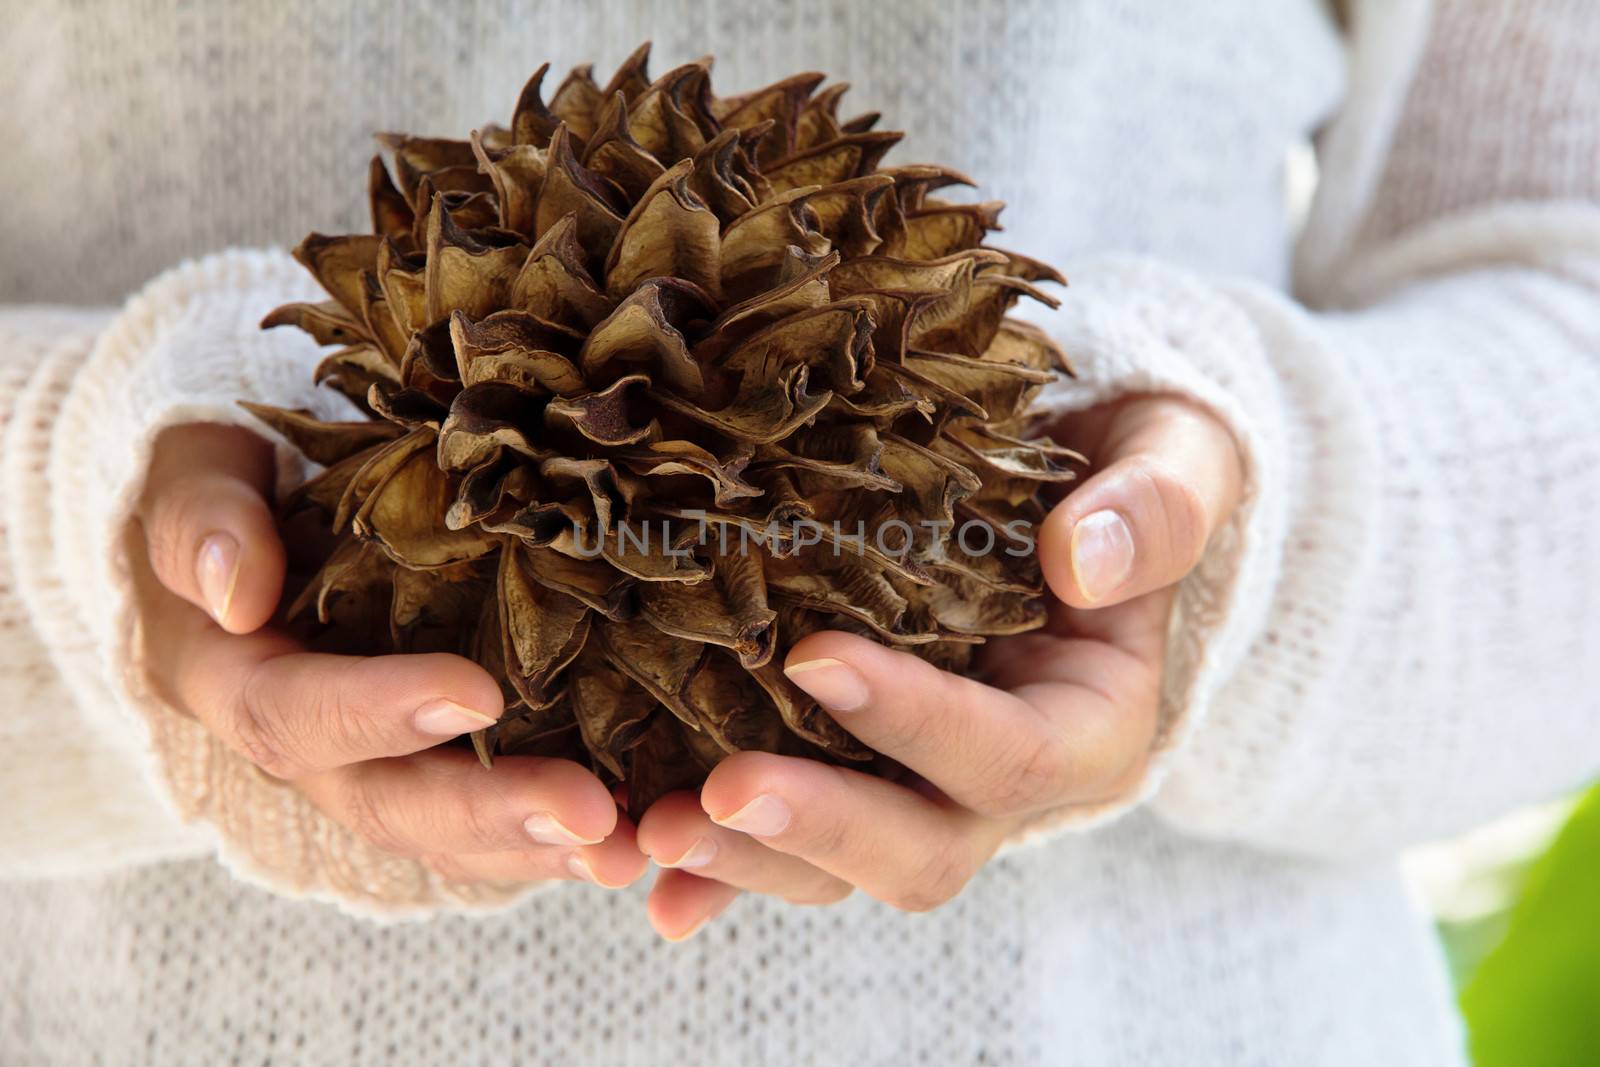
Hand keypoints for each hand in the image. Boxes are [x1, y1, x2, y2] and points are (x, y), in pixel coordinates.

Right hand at [131, 423, 646, 888]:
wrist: (266, 514)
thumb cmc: (236, 479)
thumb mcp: (200, 471)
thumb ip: (202, 519)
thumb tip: (239, 594)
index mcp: (235, 678)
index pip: (293, 712)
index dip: (379, 711)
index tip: (477, 696)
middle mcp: (308, 746)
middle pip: (387, 801)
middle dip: (489, 812)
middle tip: (591, 815)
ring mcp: (374, 764)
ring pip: (448, 831)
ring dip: (539, 847)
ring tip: (628, 851)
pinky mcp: (437, 763)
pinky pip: (489, 821)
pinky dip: (554, 836)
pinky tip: (634, 837)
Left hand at [635, 395, 1242, 938]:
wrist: (1082, 494)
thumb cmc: (1131, 469)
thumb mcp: (1174, 464)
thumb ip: (1155, 508)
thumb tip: (1084, 561)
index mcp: (1091, 725)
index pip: (1009, 755)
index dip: (916, 722)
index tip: (815, 660)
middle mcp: (1007, 783)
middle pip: (921, 848)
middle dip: (818, 828)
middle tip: (713, 795)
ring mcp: (925, 789)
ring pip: (839, 863)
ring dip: (745, 862)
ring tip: (645, 839)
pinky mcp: (861, 774)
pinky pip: (789, 839)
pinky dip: (721, 865)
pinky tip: (641, 870)